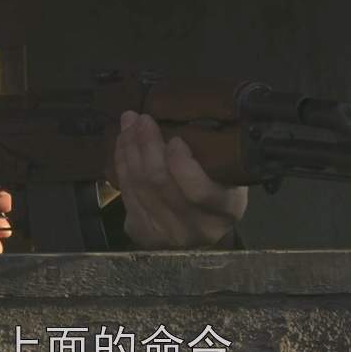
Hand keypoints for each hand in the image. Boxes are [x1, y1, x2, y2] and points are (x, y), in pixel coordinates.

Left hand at [111, 111, 247, 248]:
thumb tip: (179, 116)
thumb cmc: (220, 190)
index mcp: (225, 209)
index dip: (181, 163)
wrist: (204, 232)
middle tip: (141, 119)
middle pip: (160, 184)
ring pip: (139, 187)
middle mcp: (196, 228)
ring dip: (129, 150)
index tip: (175, 139)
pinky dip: (121, 165)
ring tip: (128, 124)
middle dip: (146, 145)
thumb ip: (212, 154)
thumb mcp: (228, 174)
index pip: (198, 190)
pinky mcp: (143, 235)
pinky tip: (123, 145)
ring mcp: (167, 234)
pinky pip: (126, 194)